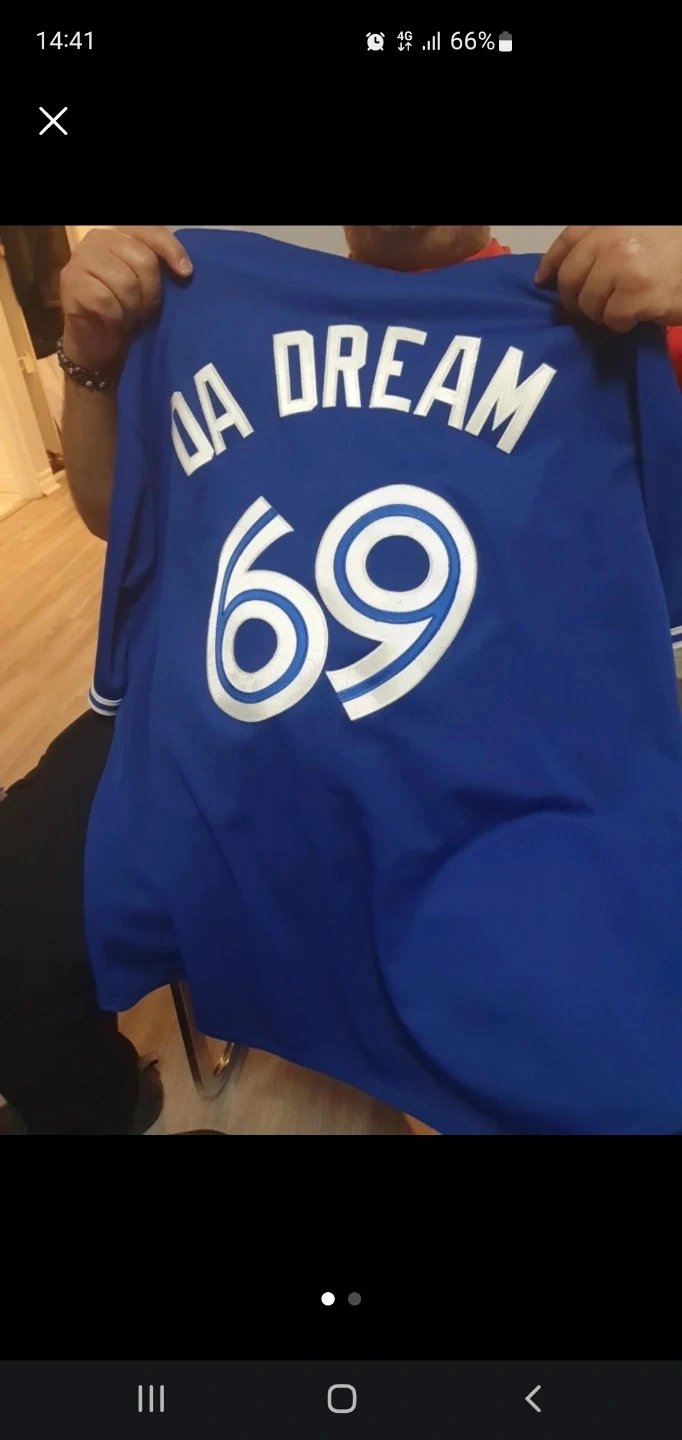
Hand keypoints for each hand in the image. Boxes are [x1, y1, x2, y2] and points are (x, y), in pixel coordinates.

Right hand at [60, 225, 192, 371]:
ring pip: (125, 282)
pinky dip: (116, 317)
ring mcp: (80, 259)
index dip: (171, 250)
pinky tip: (113, 321)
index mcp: (120, 232)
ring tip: (129, 316)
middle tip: (147, 311)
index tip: (186, 274)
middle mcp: (98, 238)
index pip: (151, 231)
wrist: (96, 341)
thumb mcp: (147, 285)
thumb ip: (160, 267)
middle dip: (152, 293)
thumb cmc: (125, 309)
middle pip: (144, 260)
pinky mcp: (70, 282)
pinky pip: (105, 301)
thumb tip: (185, 269)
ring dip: (133, 308)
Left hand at [534, 226, 681, 331]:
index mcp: (609, 222)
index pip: (568, 241)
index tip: (543, 281)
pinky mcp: (636, 295)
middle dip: (576, 299)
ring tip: (623, 308)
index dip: (551, 264)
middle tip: (590, 308)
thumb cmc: (675, 246)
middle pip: (571, 279)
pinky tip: (636, 316)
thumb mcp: (638, 231)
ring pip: (588, 304)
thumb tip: (568, 272)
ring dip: (602, 313)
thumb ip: (606, 243)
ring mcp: (622, 268)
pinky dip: (621, 324)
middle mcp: (611, 240)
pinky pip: (611, 319)